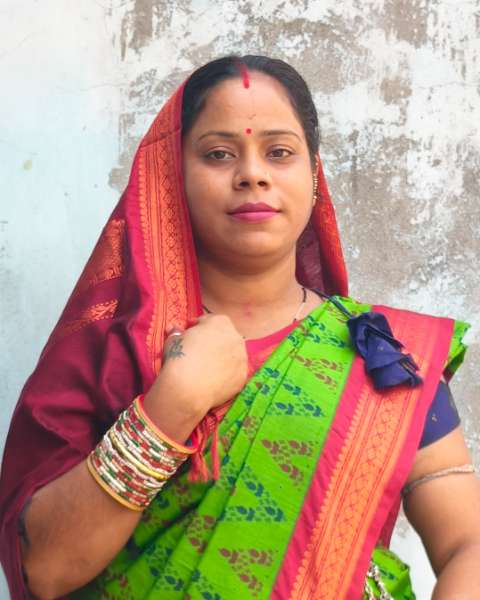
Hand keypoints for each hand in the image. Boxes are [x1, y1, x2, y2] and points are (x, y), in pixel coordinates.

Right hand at [143, 315, 247, 441]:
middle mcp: (235, 337)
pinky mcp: (242, 376)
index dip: (197, 327)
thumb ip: (176, 333)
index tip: (188, 335)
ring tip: (205, 368)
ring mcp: (242, 357)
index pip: (209, 321)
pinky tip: (212, 380)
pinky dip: (225, 375)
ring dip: (221, 358)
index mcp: (220, 322)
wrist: (188, 387)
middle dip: (212, 342)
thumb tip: (173, 329)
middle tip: (198, 352)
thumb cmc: (179, 358)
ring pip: (231, 355)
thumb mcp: (173, 341)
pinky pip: (233, 372)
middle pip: (224, 337)